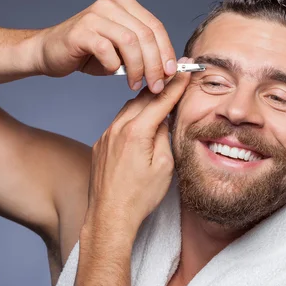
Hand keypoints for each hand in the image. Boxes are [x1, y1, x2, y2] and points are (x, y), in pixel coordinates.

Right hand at [36, 0, 177, 92]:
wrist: (48, 52)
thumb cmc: (86, 53)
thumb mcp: (120, 50)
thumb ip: (141, 52)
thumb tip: (169, 68)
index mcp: (124, 5)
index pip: (155, 26)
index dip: (166, 51)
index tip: (171, 73)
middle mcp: (111, 5)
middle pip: (145, 35)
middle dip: (155, 64)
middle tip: (156, 85)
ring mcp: (95, 16)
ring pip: (130, 42)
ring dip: (138, 67)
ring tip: (136, 84)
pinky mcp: (81, 31)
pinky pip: (106, 50)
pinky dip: (113, 65)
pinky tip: (112, 73)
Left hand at [84, 63, 191, 232]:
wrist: (109, 216)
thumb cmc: (138, 196)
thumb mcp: (164, 166)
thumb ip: (164, 136)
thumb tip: (163, 120)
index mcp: (137, 132)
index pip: (161, 100)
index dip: (176, 84)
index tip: (185, 70)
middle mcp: (118, 129)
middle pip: (143, 99)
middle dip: (160, 88)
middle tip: (175, 78)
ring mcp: (106, 136)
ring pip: (128, 109)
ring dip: (145, 103)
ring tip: (160, 102)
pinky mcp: (100, 145)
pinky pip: (118, 123)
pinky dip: (131, 118)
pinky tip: (141, 125)